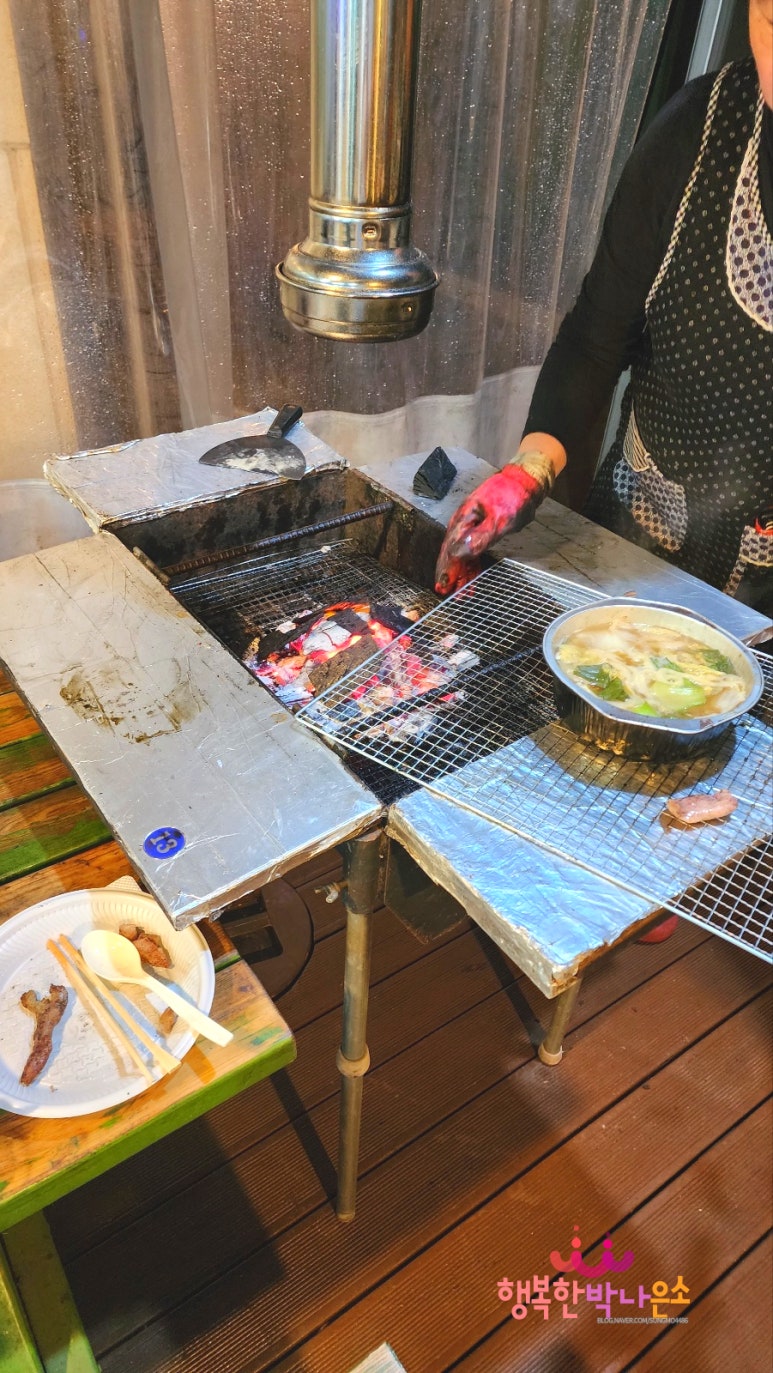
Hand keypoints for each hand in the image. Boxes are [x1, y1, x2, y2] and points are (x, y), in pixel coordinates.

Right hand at [435, 462, 545, 593]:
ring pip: (460, 554)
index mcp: (463, 519)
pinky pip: (471, 551)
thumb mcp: (500, 520)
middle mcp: (462, 523)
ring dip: (460, 573)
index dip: (446, 570)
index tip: (443, 588)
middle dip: (449, 575)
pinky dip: (470, 566)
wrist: (524, 481)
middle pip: (451, 553)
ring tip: (460, 593)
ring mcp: (470, 526)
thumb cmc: (513, 497)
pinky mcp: (479, 529)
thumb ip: (479, 538)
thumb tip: (458, 554)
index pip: (449, 549)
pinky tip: (471, 578)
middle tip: (447, 594)